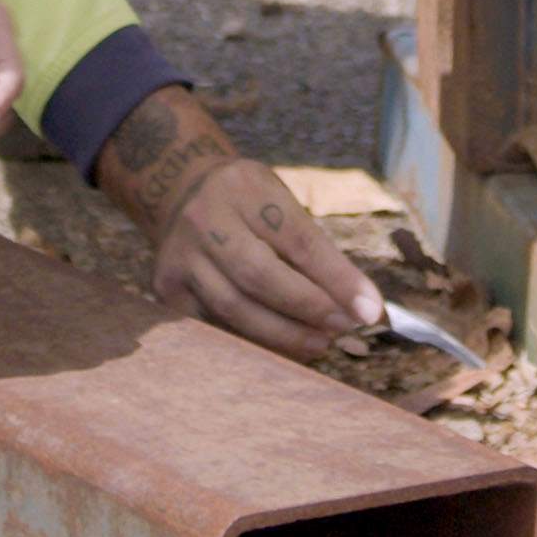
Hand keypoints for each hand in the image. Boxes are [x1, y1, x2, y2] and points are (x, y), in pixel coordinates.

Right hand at [87, 83, 379, 359]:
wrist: (179, 188)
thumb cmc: (247, 202)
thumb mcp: (280, 201)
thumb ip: (315, 248)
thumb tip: (361, 304)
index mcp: (245, 188)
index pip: (298, 239)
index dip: (337, 279)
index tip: (370, 310)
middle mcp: (206, 218)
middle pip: (260, 276)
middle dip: (309, 308)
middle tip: (344, 328)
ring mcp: (180, 254)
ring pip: (233, 308)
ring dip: (283, 334)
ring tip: (319, 343)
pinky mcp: (166, 286)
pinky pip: (214, 324)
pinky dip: (251, 340)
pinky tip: (281, 347)